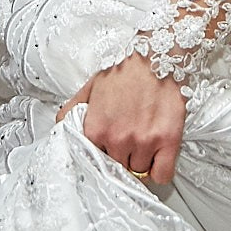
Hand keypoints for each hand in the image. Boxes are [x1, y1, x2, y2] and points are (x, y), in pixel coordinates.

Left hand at [57, 53, 184, 184]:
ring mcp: (144, 141)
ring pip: (139, 173)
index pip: (95, 162)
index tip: (109, 154)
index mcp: (96, 128)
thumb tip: (62, 125)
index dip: (103, 158)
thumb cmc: (126, 71)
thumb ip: (72, 109)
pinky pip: (162, 175)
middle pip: (118, 169)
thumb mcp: (90, 87)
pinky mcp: (168, 141)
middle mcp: (118, 138)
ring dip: (140, 164)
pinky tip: (157, 160)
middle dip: (122, 160)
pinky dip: (159, 172)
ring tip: (143, 146)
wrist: (156, 56)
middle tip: (128, 146)